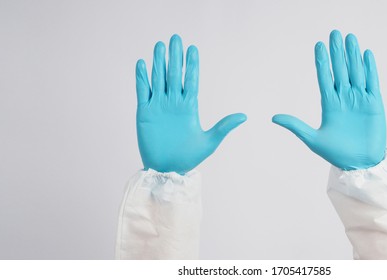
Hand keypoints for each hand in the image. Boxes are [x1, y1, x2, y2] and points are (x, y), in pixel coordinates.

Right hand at [136, 35, 246, 173]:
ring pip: (158, 79)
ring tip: (160, 46)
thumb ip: (224, 127)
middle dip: (175, 57)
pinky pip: (142, 91)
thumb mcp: (209, 142)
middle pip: (174, 75)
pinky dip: (141, 78)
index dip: (191, 65)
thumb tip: (244, 116)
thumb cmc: (188, 158)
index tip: (193, 49)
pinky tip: (142, 64)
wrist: (167, 170)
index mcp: (189, 107)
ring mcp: (158, 106)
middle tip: (176, 38)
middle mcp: (173, 103)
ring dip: (158, 63)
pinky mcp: (144, 112)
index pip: (191, 81)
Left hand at [272, 30, 385, 169]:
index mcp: (329, 105)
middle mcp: (344, 98)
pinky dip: (370, 68)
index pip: (324, 77)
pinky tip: (366, 54)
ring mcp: (359, 99)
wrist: (360, 164)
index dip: (322, 61)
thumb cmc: (337, 154)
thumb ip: (296, 126)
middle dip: (337, 52)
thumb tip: (273, 117)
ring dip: (353, 55)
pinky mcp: (374, 104)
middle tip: (334, 33)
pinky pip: (372, 82)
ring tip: (350, 38)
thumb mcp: (313, 139)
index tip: (318, 45)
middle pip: (340, 70)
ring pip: (356, 72)